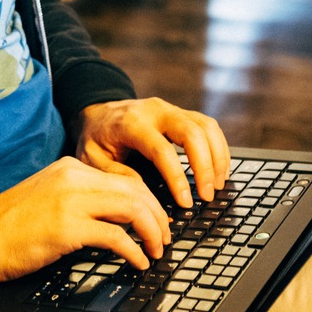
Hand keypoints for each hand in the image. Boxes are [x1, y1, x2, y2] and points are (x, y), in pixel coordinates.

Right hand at [0, 156, 170, 280]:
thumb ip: (77, 200)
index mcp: (69, 168)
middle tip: (165, 238)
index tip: (157, 220)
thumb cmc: (6, 226)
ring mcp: (70, 200)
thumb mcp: (47, 198)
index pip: (124, 177)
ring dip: (152, 231)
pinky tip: (138, 262)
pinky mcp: (66, 227)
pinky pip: (116, 236)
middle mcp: (73, 177)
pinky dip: (134, 250)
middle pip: (135, 189)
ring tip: (157, 250)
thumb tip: (112, 219)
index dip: (148, 200)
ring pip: (132, 207)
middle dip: (158, 215)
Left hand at [75, 98, 230, 209]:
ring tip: (218, 185)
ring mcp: (170, 109)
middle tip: (208, 195)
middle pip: (191, 132)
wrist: (97, 113)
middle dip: (204, 166)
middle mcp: (154, 111)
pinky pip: (207, 125)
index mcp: (130, 123)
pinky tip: (219, 169)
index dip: (177, 177)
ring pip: (205, 126)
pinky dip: (218, 147)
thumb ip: (116, 176)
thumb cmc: (95, 139)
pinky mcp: (180, 113)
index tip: (186, 202)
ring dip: (217, 156)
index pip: (161, 150)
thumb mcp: (91, 160)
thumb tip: (145, 196)